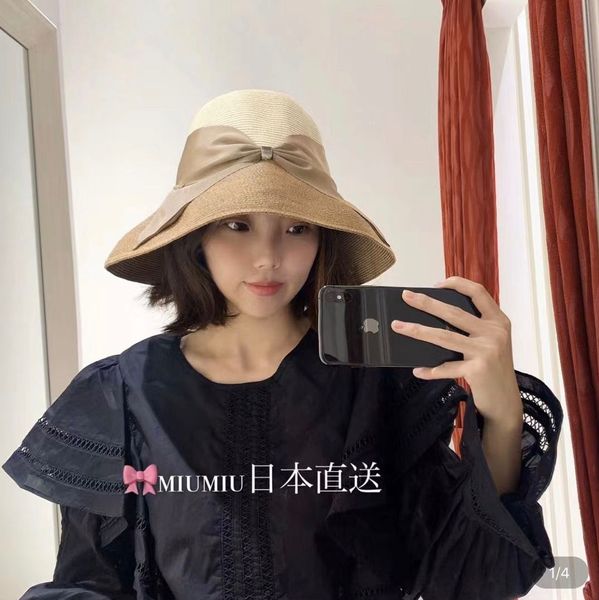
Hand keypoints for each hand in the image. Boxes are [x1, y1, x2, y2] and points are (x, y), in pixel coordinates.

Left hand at [391, 275, 521, 422]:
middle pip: (453, 312)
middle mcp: (495, 332)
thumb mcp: (491, 342)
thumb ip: (473, 327)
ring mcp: (486, 350)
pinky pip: (445, 367)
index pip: (478, 292)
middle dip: (426, 303)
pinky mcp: (478, 370)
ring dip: (417, 331)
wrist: (506, 401)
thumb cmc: (493, 368)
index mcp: (498, 321)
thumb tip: (432, 318)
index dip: (457, 284)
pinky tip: (418, 370)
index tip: (436, 284)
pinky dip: (430, 370)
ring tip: (398, 326)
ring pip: (444, 336)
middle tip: (406, 296)